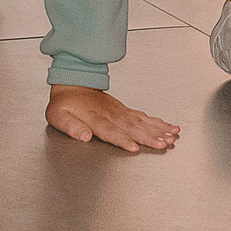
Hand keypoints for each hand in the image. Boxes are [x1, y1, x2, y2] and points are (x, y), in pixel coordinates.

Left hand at [44, 86, 180, 152]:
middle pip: (132, 128)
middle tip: (164, 144)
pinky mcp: (125, 110)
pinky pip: (144, 117)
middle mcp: (111, 115)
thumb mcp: (57, 116)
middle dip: (149, 137)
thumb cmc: (65, 103)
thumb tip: (84, 136)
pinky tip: (169, 127)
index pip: (110, 131)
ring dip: (158, 130)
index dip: (122, 139)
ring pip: (142, 122)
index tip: (134, 147)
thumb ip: (71, 127)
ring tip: (173, 136)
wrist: (73, 83)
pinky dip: (158, 122)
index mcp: (94, 118)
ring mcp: (120, 112)